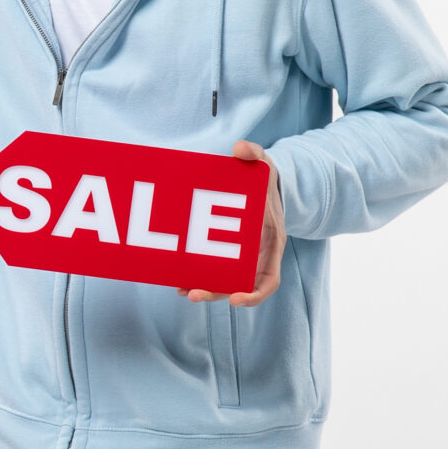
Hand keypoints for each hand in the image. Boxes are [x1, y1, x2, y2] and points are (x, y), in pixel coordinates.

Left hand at [183, 142, 284, 307]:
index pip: (269, 280)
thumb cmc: (262, 177)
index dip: (254, 295)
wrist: (259, 183)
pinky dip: (196, 277)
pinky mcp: (224, 254)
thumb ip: (254, 153)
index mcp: (271, 242)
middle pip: (239, 287)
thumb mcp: (263, 163)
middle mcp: (256, 256)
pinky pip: (211, 271)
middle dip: (216, 293)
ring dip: (203, 289)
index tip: (235, 300)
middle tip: (193, 294)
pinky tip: (176, 280)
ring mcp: (240, 258)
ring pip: (222, 283)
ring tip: (181, 290)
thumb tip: (240, 148)